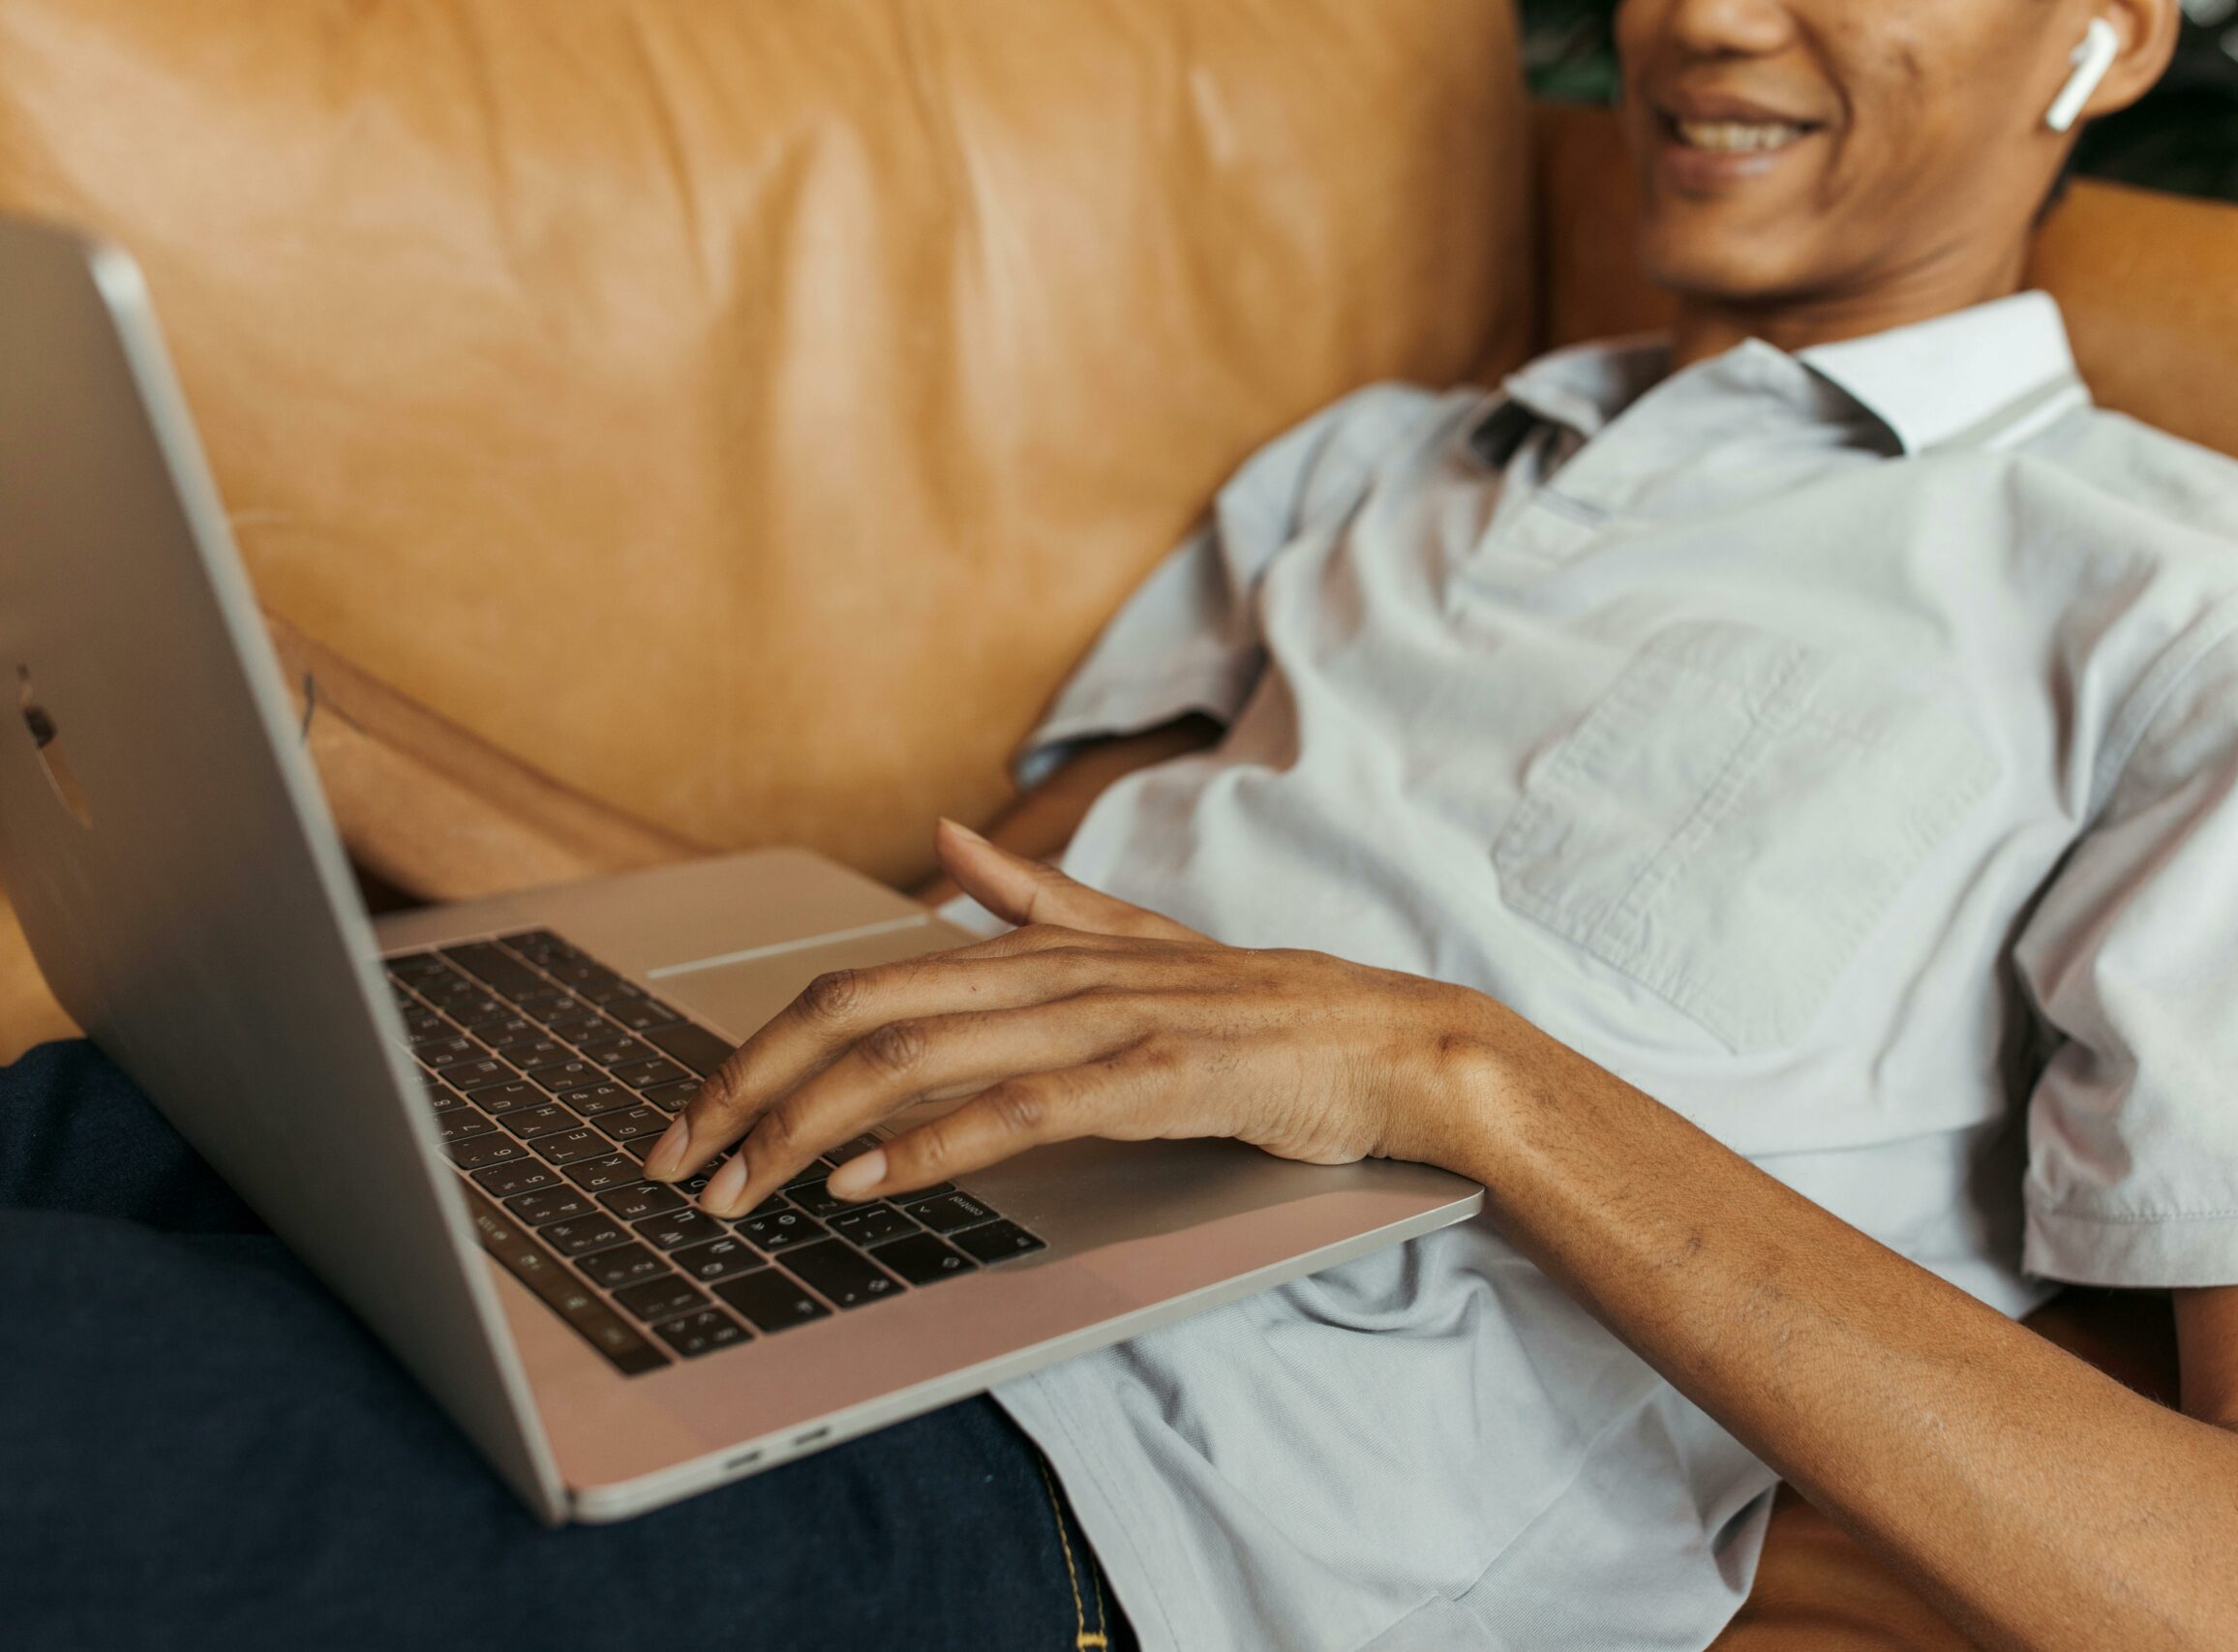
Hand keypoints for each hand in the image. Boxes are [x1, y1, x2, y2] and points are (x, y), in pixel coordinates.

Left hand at [641, 820, 1514, 1218]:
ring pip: (926, 1056)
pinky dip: (932, 1144)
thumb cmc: (1263, 1010)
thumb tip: (946, 845)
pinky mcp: (1161, 1075)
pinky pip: (1025, 1106)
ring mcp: (1109, 1019)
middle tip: (675, 1163)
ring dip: (812, 1125)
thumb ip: (1038, 899)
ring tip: (740, 1186)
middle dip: (750, 1087)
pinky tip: (868, 1183)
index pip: (862, 982)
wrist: (1393, 1040)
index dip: (760, 1044)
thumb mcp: (1138, 942)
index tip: (691, 1117)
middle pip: (863, 1011)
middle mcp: (1057, 971)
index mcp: (1038, 949)